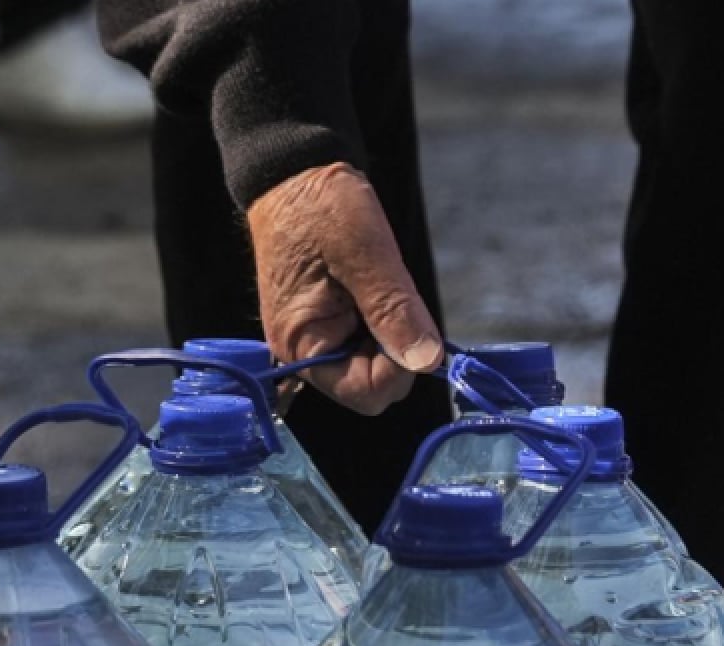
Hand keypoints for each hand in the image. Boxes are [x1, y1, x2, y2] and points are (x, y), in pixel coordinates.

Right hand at [247, 162, 443, 414]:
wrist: (296, 172)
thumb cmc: (321, 206)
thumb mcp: (364, 253)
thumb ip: (394, 310)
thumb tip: (427, 360)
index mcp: (303, 344)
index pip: (365, 394)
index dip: (399, 369)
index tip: (412, 326)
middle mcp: (307, 351)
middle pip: (374, 383)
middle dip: (397, 349)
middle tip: (394, 296)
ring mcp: (320, 337)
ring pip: (379, 362)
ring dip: (394, 332)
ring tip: (380, 283)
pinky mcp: (333, 321)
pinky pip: (373, 339)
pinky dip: (387, 320)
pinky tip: (378, 286)